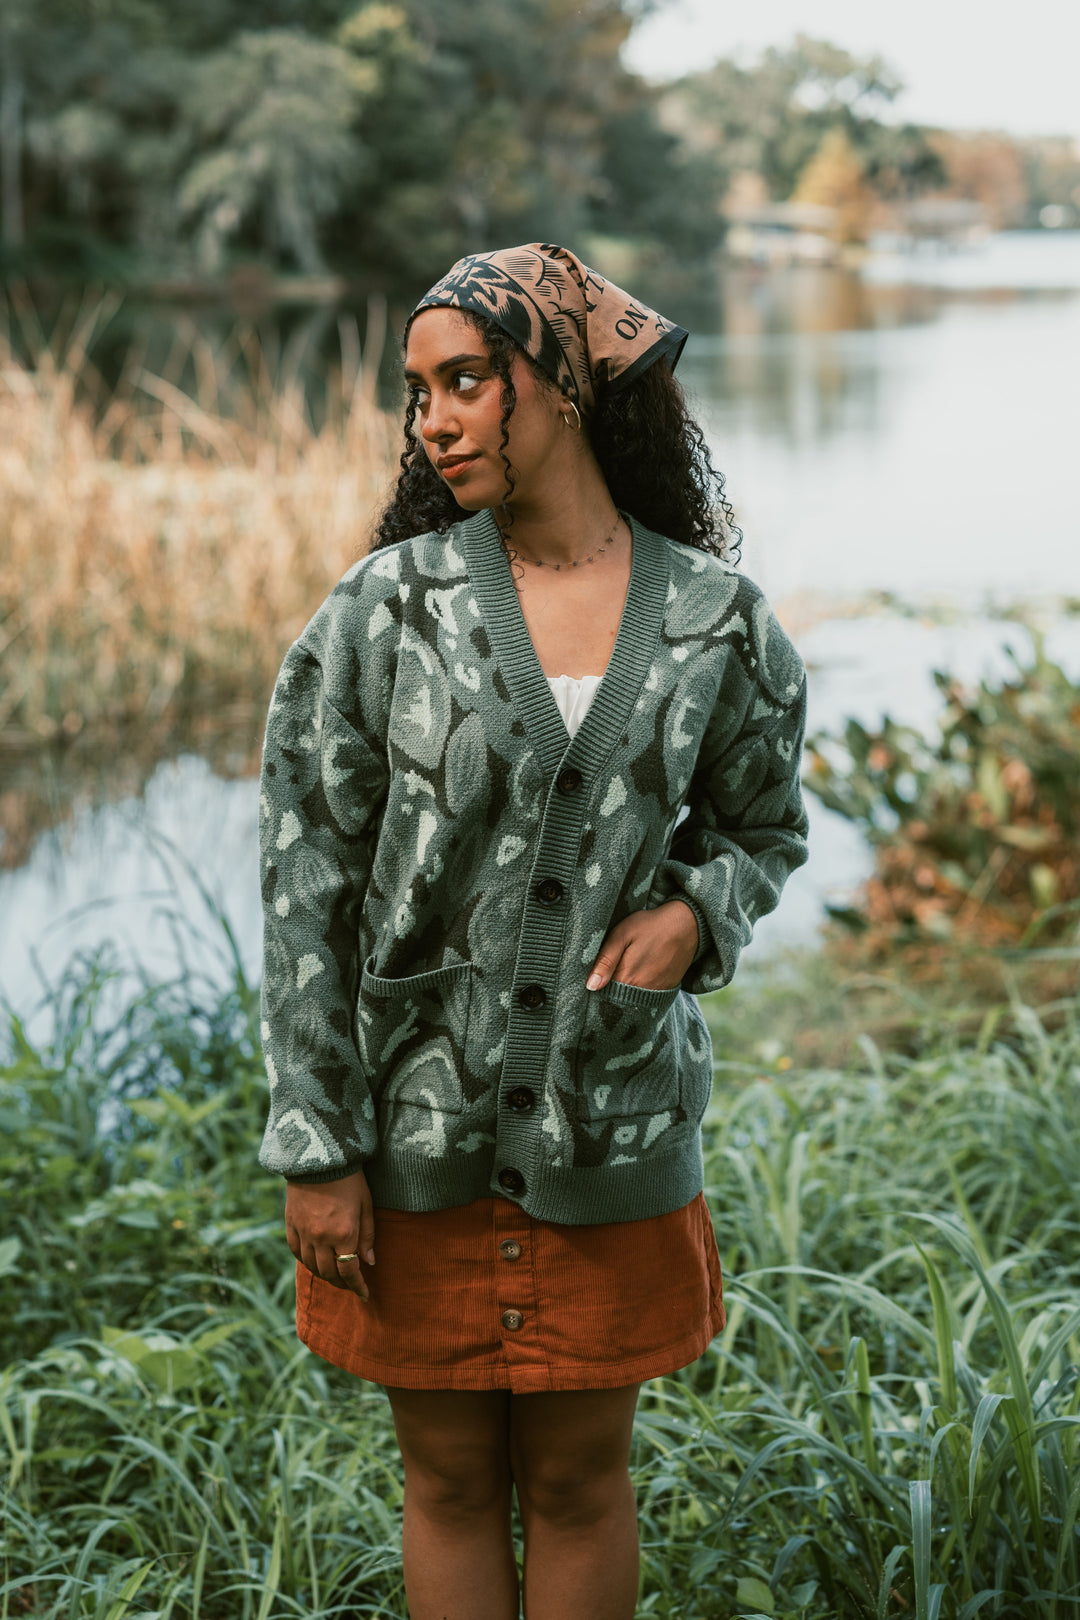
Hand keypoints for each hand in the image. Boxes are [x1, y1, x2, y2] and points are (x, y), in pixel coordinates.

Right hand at [284, 1166, 374, 1301]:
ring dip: (324, 1275)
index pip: (349, 1272)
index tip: (365, 1294)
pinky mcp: (291, 1224)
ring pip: (312, 1266)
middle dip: (342, 1284)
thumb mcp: (366, 1205)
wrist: (320, 1157)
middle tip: (351, 1285)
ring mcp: (303, 1232)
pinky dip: (306, 1261)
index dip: (357, 1287)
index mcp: (344, 1233)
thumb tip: (370, 1262)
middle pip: (329, 1273)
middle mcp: (321, 1237)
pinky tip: (315, 1261)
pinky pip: (296, 1252)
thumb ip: (368, 1236)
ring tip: (335, 1276)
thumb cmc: (350, 1180)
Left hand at [586, 899, 699, 992]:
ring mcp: (654, 993)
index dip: (593, 992)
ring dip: (620, 996)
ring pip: (630, 1003)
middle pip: (615, 1003)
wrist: (687, 925)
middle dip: (605, 997)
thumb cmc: (650, 926)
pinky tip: (632, 982)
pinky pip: (645, 1000)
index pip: (601, 996)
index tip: (586, 986)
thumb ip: (605, 960)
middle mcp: (640, 991)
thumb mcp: (621, 935)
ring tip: (615, 982)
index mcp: (625, 978)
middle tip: (600, 982)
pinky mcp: (665, 991)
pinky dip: (636, 995)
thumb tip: (591, 986)